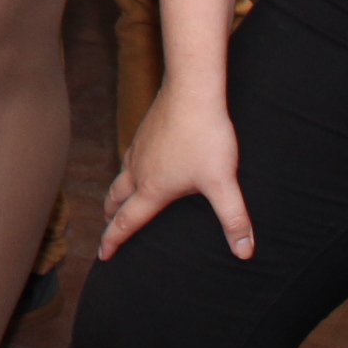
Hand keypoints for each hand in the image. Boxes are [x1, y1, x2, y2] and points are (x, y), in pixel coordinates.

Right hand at [98, 84, 251, 263]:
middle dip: (111, 218)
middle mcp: (139, 170)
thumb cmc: (205, 137)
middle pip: (116, 199)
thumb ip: (234, 219)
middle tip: (108, 229)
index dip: (113, 241)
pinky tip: (141, 164)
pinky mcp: (145, 131)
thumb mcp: (222, 182)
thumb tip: (244, 252)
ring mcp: (139, 148)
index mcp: (153, 188)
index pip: (127, 222)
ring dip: (117, 194)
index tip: (102, 256)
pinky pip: (130, 157)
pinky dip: (128, 170)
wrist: (191, 91)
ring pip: (121, 177)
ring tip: (119, 201)